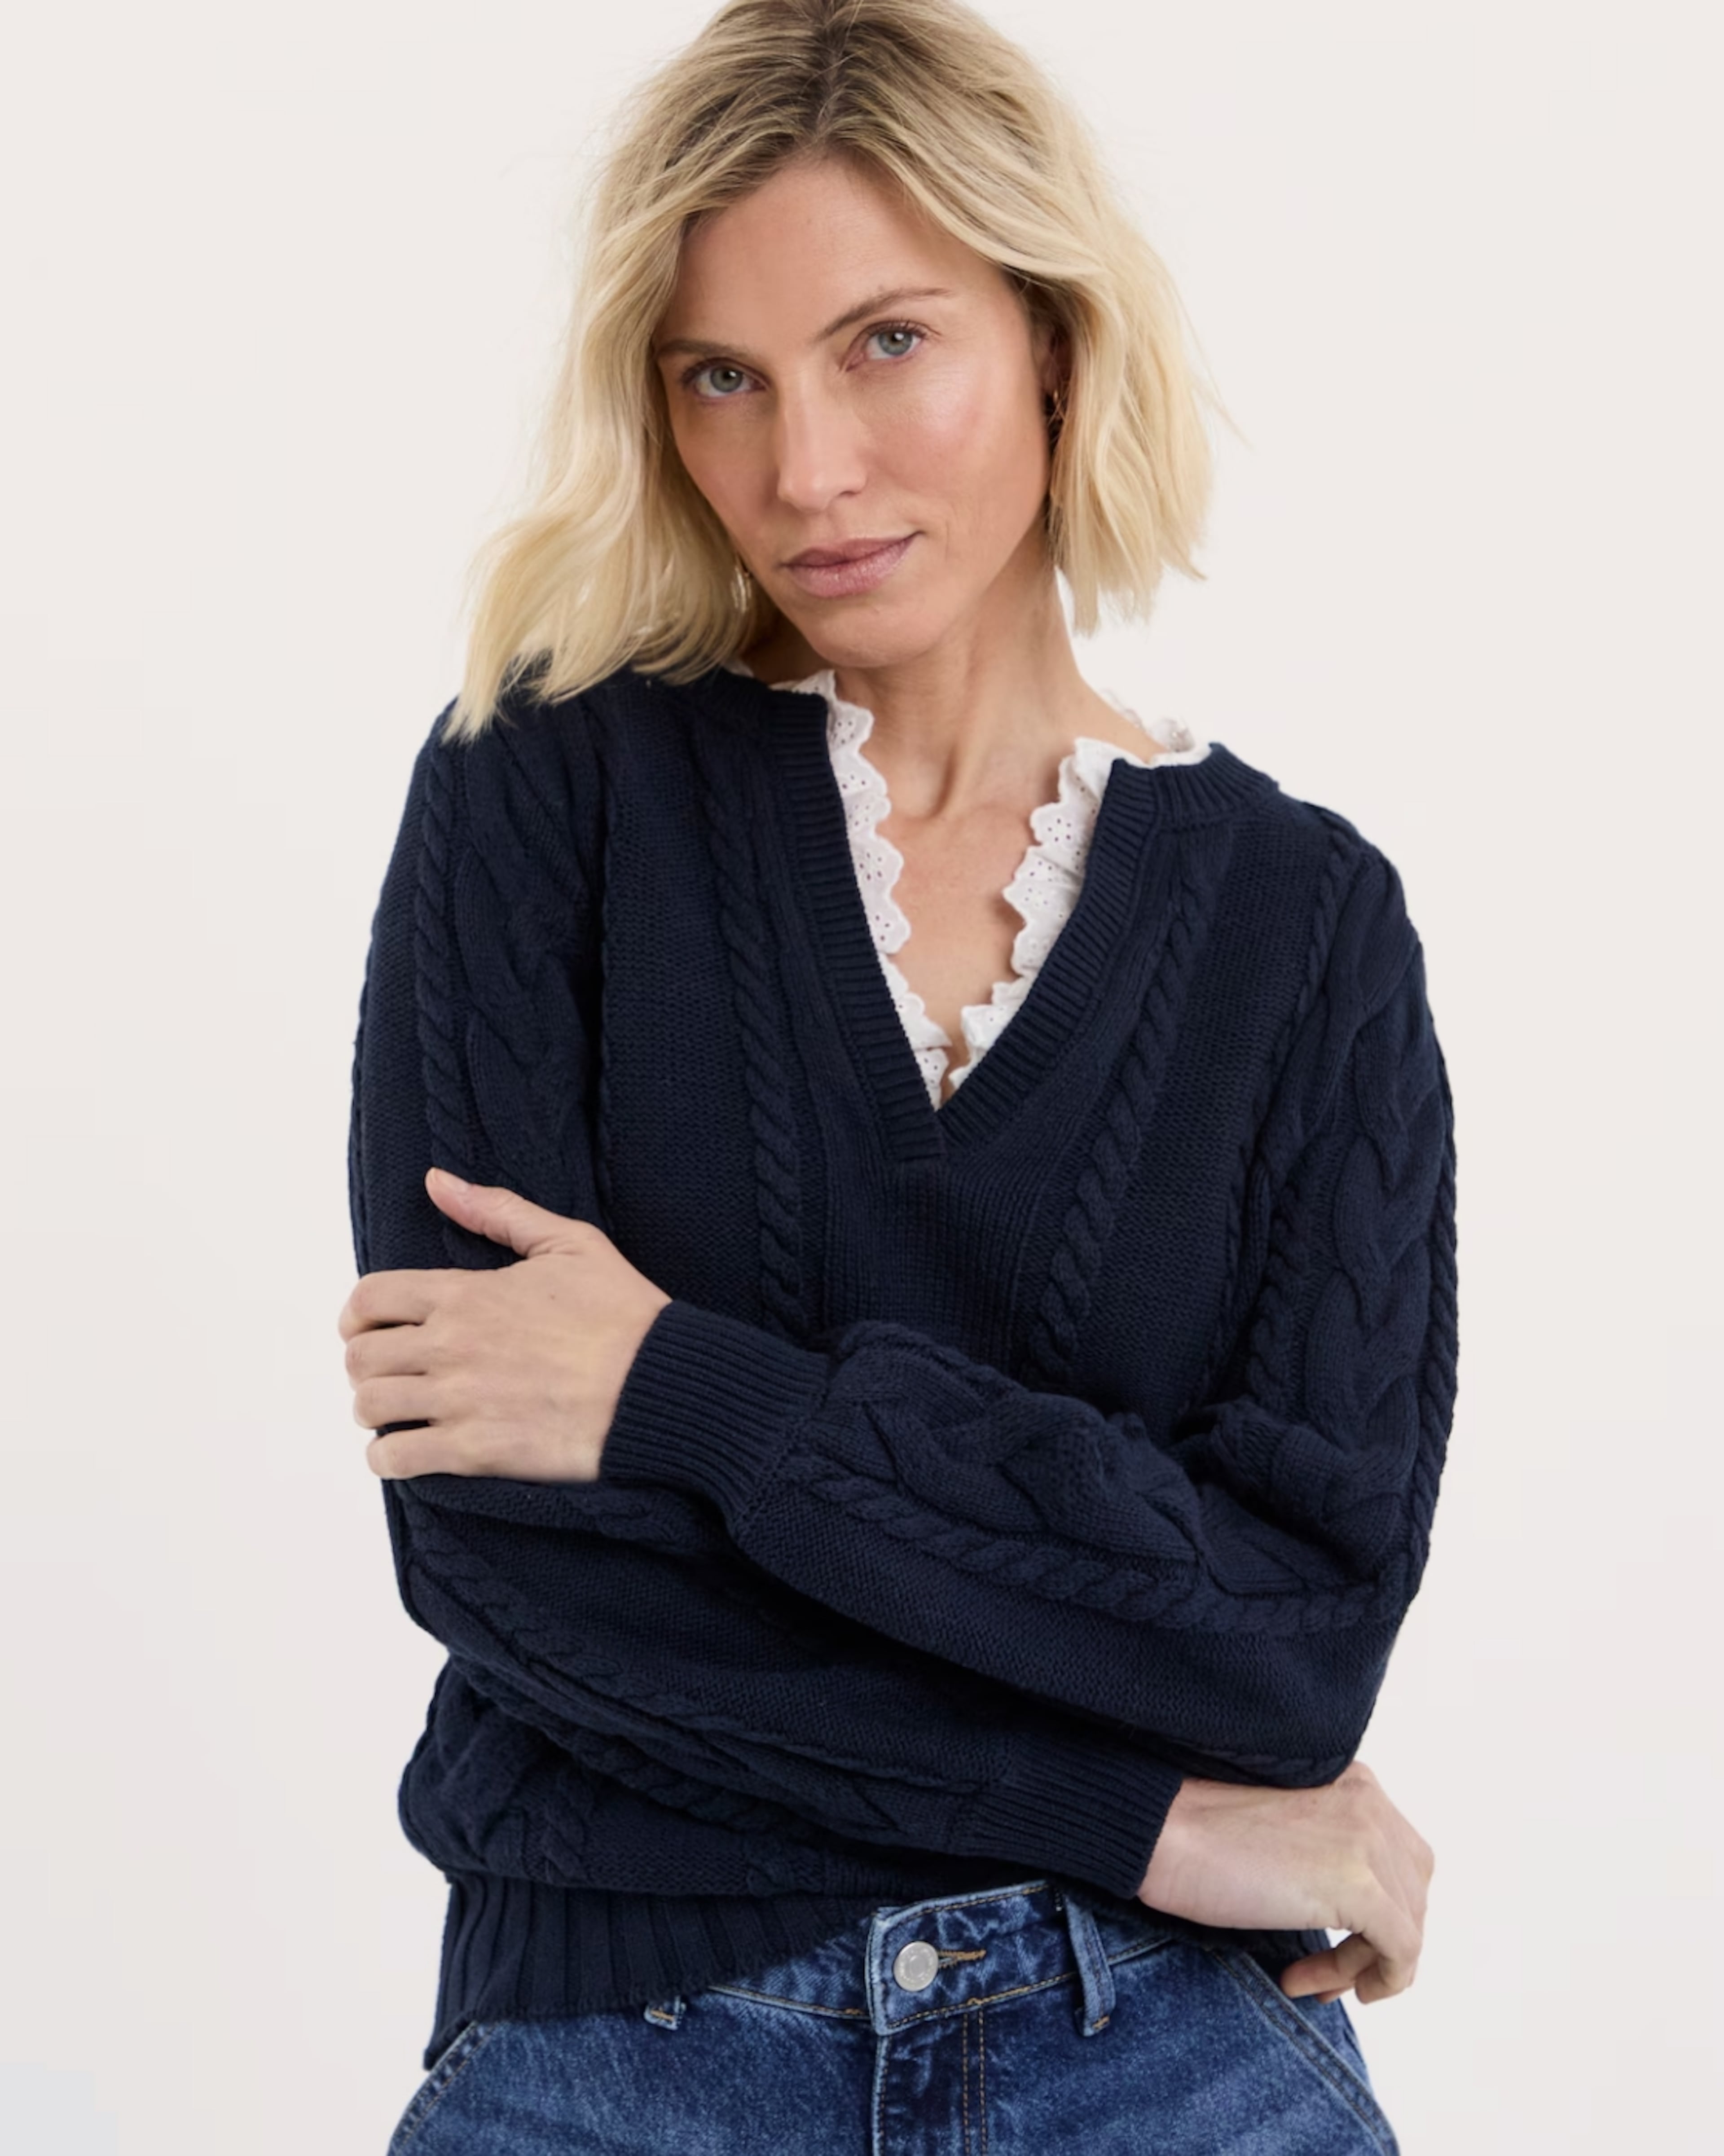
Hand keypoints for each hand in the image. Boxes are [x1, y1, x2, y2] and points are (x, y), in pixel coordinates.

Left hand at [336, 1167, 672, 1481]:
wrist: (658, 1384)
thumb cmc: (622, 1313)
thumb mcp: (568, 1242)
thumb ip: (497, 1210)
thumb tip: (439, 1182)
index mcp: (465, 1293)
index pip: (369, 1299)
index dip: (359, 1316)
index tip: (370, 1329)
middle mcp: (450, 1345)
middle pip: (359, 1358)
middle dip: (366, 1365)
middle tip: (391, 1374)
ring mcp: (458, 1400)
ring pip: (369, 1407)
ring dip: (375, 1412)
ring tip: (400, 1414)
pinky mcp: (474, 1451)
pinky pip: (395, 1459)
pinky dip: (388, 1458)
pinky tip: (407, 1452)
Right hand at [1137, 1761, 1433, 2005]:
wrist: (1163, 1827)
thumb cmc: (1198, 1829)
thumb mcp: (1284, 1826)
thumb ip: (1327, 1846)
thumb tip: (1353, 1907)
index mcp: (1353, 1782)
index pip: (1400, 1856)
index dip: (1377, 1907)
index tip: (1333, 1939)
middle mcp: (1371, 1804)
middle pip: (1411, 1892)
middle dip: (1376, 1939)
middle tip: (1329, 1971)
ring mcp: (1369, 1842)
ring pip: (1406, 1925)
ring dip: (1362, 1964)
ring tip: (1312, 1983)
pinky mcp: (1360, 1886)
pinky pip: (1401, 1950)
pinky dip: (1376, 1979)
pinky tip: (1318, 1986)